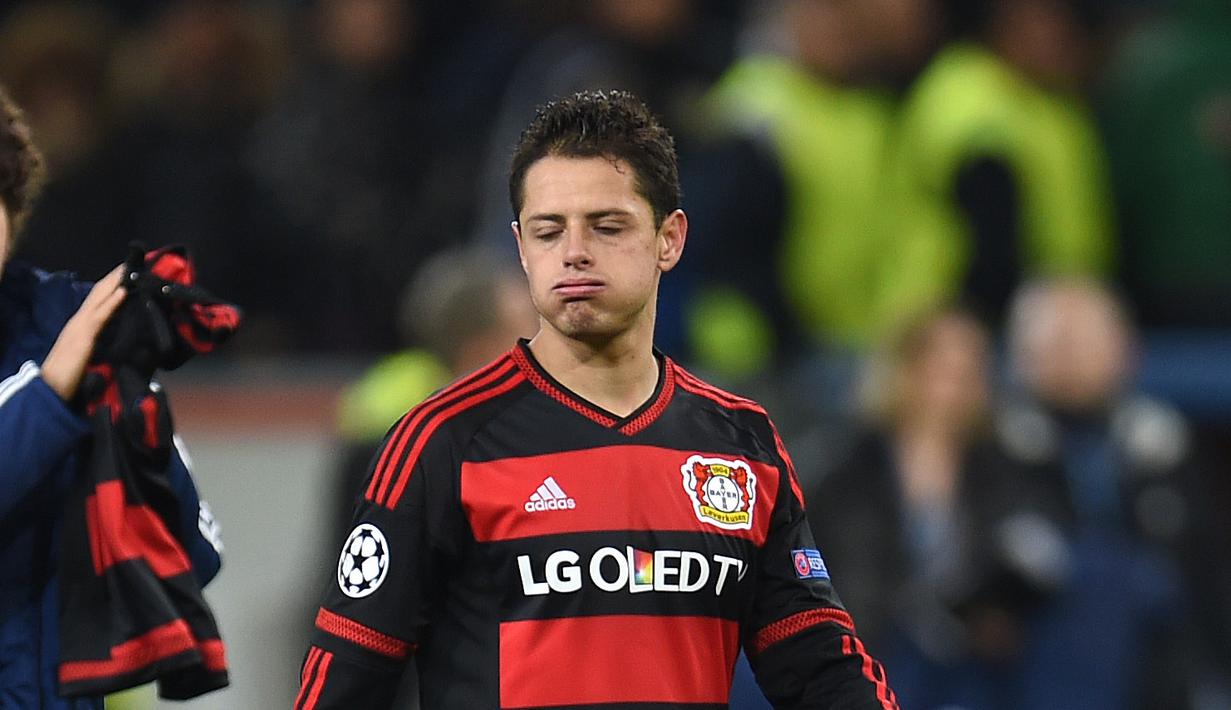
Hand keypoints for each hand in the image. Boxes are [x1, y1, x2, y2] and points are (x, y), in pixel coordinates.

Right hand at [42, 265, 127, 400]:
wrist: (51, 389)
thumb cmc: (70, 375)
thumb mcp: (89, 354)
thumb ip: (99, 344)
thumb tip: (118, 340)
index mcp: (81, 325)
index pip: (98, 300)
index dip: (111, 286)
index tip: (126, 273)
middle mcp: (79, 321)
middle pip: (99, 293)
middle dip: (114, 278)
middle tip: (131, 263)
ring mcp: (79, 327)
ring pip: (99, 299)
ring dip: (115, 283)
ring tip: (129, 269)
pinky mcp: (83, 338)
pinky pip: (99, 317)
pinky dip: (111, 303)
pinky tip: (122, 292)